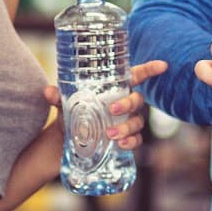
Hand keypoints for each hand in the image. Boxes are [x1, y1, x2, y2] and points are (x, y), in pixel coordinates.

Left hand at [41, 60, 167, 149]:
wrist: (65, 139)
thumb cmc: (70, 112)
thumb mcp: (64, 103)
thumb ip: (58, 97)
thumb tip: (48, 92)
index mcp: (114, 88)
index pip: (136, 76)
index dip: (150, 70)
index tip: (163, 65)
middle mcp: (124, 103)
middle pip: (137, 100)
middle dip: (127, 104)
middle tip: (112, 110)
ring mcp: (126, 122)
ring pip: (137, 122)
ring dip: (126, 128)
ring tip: (110, 135)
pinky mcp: (124, 139)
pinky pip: (136, 140)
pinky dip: (130, 142)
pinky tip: (120, 145)